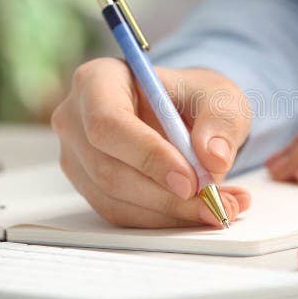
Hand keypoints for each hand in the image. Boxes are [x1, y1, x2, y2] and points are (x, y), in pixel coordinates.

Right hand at [51, 58, 251, 227]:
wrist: (187, 116)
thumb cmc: (195, 98)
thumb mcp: (220, 96)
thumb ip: (221, 121)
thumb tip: (214, 157)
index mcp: (98, 79)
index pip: (108, 122)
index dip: (147, 156)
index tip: (191, 180)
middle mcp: (76, 119)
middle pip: (108, 168)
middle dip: (166, 195)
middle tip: (214, 202)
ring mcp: (77, 157)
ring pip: (114, 198)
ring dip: (170, 212)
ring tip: (221, 206)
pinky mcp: (90, 188)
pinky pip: (122, 214)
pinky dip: (164, 219)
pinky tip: (200, 211)